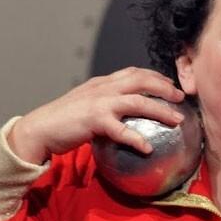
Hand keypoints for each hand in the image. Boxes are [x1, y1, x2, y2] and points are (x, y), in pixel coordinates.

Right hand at [8, 67, 185, 163]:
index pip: (133, 72)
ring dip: (161, 109)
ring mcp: (100, 102)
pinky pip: (121, 130)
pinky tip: (147, 148)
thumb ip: (104, 104)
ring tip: (176, 119)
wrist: (39, 128)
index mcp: (102, 83)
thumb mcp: (86, 104)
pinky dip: (136, 138)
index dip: (154, 76)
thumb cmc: (63, 121)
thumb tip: (124, 115)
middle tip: (181, 97)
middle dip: (165, 86)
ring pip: (138, 101)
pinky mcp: (94, 120)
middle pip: (141, 80)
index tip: (170, 83)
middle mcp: (103, 88)